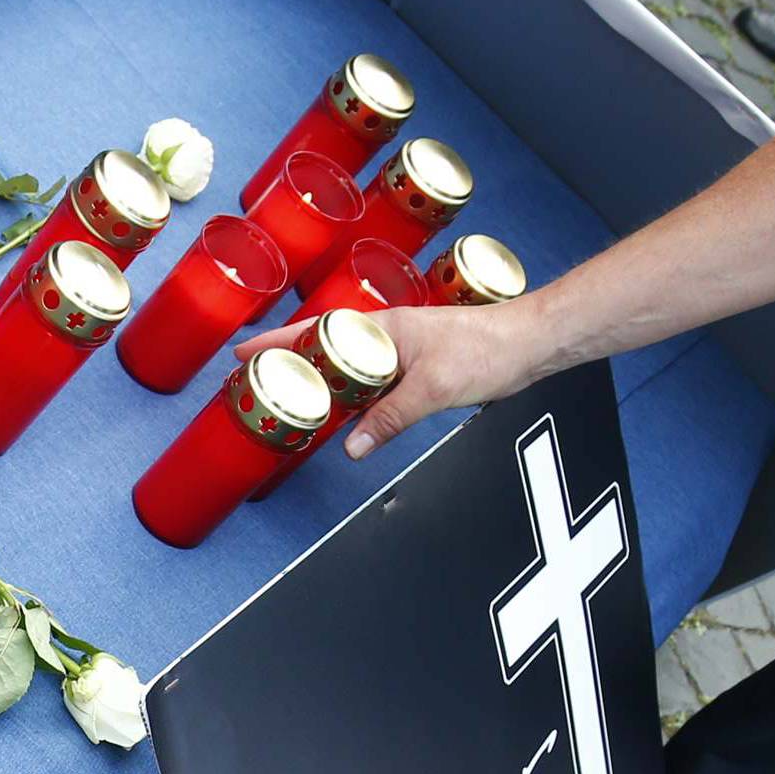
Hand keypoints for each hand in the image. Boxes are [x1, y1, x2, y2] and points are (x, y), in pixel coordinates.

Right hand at [234, 301, 544, 460]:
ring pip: (351, 369)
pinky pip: (374, 383)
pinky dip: (356, 398)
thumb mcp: (432, 389)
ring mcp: (403, 351)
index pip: (317, 332)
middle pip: (327, 351)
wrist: (530, 345)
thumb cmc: (489, 351)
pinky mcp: (417, 367)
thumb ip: (389, 418)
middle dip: (293, 367)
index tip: (244, 352)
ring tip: (297, 405)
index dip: (277, 343)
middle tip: (261, 386)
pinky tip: (350, 415)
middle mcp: (389, 336)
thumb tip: (352, 445)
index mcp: (384, 328)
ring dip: (326, 385)